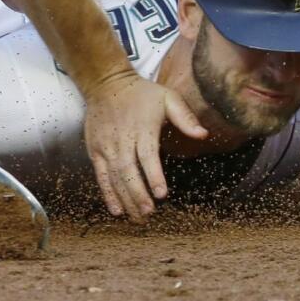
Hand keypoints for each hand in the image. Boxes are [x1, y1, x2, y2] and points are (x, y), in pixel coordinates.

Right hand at [83, 72, 207, 221]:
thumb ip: (185, 117)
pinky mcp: (95, 151)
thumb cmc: (141, 93)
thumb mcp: (167, 97)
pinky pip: (101, 176)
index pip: (147, 156)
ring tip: (136, 217)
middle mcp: (122, 139)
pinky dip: (107, 193)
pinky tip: (116, 209)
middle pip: (129, 171)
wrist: (105, 83)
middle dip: (138, 194)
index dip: (153, 175)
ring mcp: (106, 146)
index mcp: (142, 128)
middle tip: (148, 213)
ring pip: (114, 177)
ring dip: (125, 198)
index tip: (161, 194)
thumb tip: (203, 134)